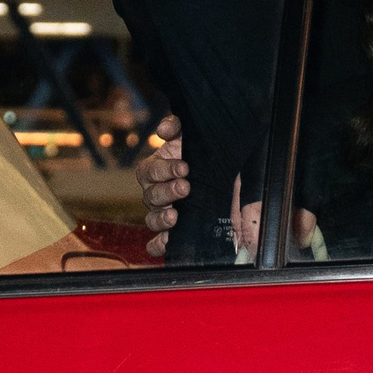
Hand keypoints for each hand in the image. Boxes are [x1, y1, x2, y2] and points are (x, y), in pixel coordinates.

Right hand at [136, 120, 188, 261]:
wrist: (222, 174)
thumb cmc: (201, 154)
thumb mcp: (190, 136)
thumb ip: (176, 127)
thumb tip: (164, 129)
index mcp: (155, 169)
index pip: (149, 170)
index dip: (164, 170)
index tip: (185, 167)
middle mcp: (155, 193)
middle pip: (150, 196)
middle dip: (167, 192)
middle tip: (186, 187)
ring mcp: (162, 213)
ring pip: (152, 219)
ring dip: (161, 219)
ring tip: (175, 217)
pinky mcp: (172, 231)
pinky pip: (158, 242)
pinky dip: (159, 245)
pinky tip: (168, 243)